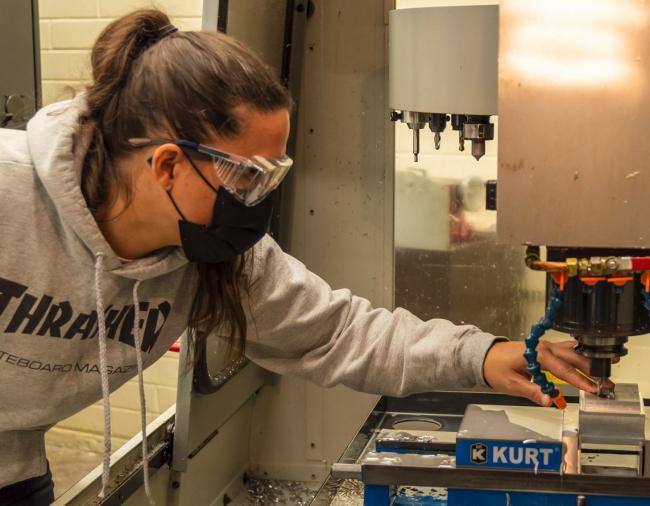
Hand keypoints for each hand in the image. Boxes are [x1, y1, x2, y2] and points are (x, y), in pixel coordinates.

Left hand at [483, 340, 611, 405]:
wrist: (485, 356)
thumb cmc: (495, 368)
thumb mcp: (510, 383)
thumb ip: (531, 391)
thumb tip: (549, 400)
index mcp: (536, 355)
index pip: (563, 369)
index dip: (579, 380)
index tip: (593, 388)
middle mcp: (543, 347)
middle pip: (572, 358)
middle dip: (590, 370)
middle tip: (606, 382)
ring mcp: (545, 346)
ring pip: (572, 352)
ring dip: (588, 361)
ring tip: (606, 368)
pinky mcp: (545, 349)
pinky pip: (566, 351)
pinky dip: (579, 355)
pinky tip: (591, 359)